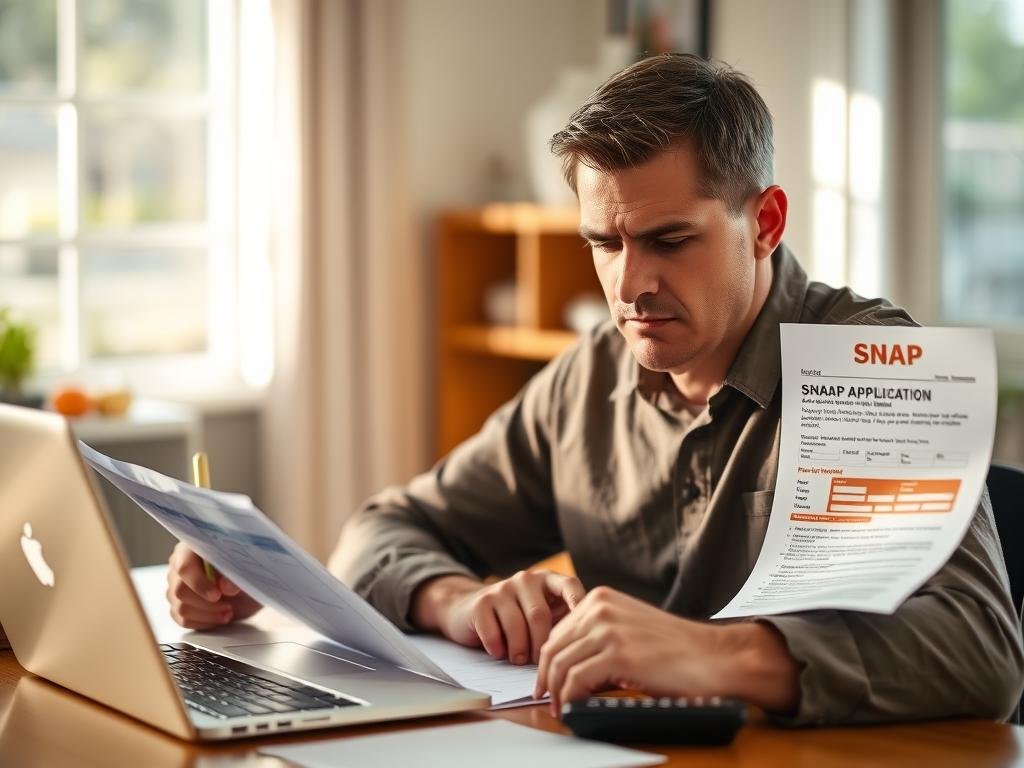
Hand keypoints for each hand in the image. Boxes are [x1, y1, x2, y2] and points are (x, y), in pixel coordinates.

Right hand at [166, 542, 261, 629]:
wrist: (250, 585)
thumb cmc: (246, 570)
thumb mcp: (246, 569)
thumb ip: (235, 574)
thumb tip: (226, 587)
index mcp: (193, 549)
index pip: (185, 567)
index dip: (199, 583)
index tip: (217, 595)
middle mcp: (180, 567)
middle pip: (180, 590)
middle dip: (206, 603)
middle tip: (228, 606)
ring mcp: (177, 587)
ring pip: (180, 608)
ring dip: (207, 614)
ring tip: (228, 612)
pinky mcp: (180, 605)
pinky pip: (182, 620)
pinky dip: (203, 622)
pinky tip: (219, 617)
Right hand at [411, 570, 585, 664]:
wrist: (468, 610)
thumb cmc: (516, 619)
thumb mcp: (542, 614)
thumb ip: (562, 621)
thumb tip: (588, 648)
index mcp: (547, 580)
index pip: (570, 586)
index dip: (580, 605)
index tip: (587, 628)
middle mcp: (526, 579)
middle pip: (540, 616)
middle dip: (541, 646)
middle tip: (540, 664)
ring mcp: (502, 588)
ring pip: (517, 626)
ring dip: (519, 651)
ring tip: (518, 659)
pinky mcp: (481, 602)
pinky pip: (494, 633)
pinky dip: (498, 649)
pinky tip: (499, 652)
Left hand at [534, 586, 799, 715]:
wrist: (713, 656)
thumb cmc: (676, 649)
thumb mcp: (629, 629)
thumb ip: (599, 637)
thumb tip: (569, 666)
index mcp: (600, 598)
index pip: (557, 631)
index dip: (548, 660)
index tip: (547, 681)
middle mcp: (600, 607)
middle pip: (552, 647)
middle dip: (546, 678)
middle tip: (547, 700)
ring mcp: (608, 629)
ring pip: (560, 664)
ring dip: (555, 692)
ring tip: (560, 709)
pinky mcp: (617, 654)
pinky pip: (576, 680)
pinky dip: (569, 698)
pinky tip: (574, 708)